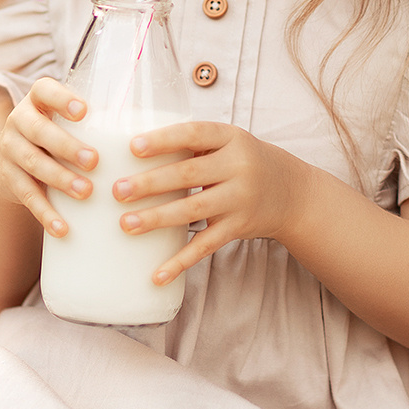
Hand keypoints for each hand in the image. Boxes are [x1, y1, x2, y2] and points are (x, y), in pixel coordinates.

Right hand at [0, 78, 97, 237]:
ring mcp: (10, 149)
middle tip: (94, 161)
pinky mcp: (8, 179)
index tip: (84, 112)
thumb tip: (164, 132)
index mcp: (38, 100)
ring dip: (60, 179)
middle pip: (39, 130)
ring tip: (86, 193)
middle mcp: (19, 120)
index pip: (45, 90)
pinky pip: (27, 196)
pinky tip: (62, 228)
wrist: (7, 161)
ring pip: (32, 163)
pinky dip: (45, 213)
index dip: (62, 99)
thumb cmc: (56, 137)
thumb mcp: (65, 121)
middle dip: (67, 146)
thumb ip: (98, 121)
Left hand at [112, 122, 310, 284]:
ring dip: (157, 218)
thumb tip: (130, 150)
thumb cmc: (244, 161)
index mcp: (230, 137)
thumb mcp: (227, 142)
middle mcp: (239, 167)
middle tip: (117, 190)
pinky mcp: (238, 228)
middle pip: (189, 174)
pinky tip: (158, 275)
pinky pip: (206, 246)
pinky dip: (181, 262)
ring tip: (126, 224)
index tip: (133, 147)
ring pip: (194, 210)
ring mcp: (240, 199)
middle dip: (151, 183)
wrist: (291, 192)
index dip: (164, 140)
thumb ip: (192, 144)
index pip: (195, 134)